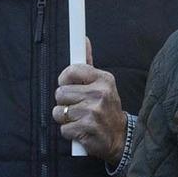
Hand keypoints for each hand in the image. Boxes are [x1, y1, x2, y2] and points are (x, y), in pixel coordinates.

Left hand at [53, 38, 124, 160]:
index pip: (71, 70)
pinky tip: (81, 130)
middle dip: (64, 102)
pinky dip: (69, 132)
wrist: (118, 137)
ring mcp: (94, 112)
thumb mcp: (102, 84)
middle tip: (78, 106)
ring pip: (59, 112)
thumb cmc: (106, 108)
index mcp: (104, 79)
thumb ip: (88, 63)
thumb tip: (83, 39)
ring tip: (80, 118)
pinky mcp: (87, 129)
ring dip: (65, 118)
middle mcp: (100, 94)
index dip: (64, 80)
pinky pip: (63, 128)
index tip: (69, 85)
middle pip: (60, 93)